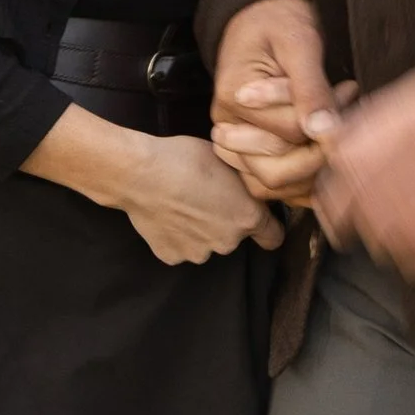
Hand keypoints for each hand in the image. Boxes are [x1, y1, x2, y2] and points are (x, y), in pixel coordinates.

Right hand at [21, 101, 279, 259]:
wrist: (140, 173)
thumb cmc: (186, 158)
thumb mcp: (227, 160)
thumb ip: (244, 183)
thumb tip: (252, 187)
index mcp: (247, 218)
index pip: (273, 237)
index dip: (268, 227)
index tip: (259, 217)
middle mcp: (227, 243)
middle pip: (234, 237)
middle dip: (225, 221)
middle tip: (207, 197)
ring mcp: (198, 254)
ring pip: (206, 243)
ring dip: (200, 230)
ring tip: (182, 204)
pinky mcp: (171, 256)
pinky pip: (180, 247)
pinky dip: (176, 236)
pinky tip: (166, 215)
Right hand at [211, 0, 355, 205]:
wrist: (262, 13)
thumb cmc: (280, 20)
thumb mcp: (298, 41)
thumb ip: (310, 87)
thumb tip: (323, 131)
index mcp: (233, 97)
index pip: (287, 134)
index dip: (325, 120)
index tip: (349, 91)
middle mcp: (227, 126)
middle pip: (273, 171)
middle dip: (319, 152)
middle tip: (346, 113)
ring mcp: (236, 142)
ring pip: (273, 184)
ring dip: (314, 167)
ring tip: (335, 126)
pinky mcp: (249, 149)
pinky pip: (273, 183)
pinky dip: (303, 180)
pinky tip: (325, 152)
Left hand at [315, 57, 414, 305]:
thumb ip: (373, 124)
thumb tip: (330, 140)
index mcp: (402, 134)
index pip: (345, 189)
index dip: (337, 211)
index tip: (342, 222)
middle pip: (376, 227)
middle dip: (377, 235)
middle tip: (392, 230)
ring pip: (412, 255)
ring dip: (410, 257)